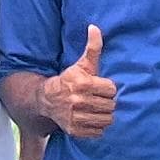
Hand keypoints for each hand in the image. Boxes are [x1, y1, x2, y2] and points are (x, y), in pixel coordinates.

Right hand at [40, 24, 118, 140]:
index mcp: (83, 84)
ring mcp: (76, 117)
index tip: (101, 87)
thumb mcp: (82, 64)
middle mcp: (79, 101)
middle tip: (99, 99)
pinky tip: (91, 118)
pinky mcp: (75, 130)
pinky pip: (98, 132)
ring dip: (104, 115)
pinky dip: (97, 127)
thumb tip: (94, 27)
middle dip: (107, 102)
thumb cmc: (70, 79)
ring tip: (97, 109)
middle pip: (111, 106)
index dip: (108, 88)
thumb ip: (93, 47)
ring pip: (106, 120)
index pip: (111, 89)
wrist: (47, 99)